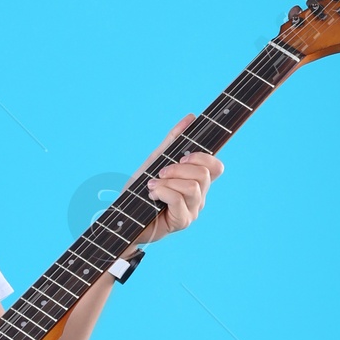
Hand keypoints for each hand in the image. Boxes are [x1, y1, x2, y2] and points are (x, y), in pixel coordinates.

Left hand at [134, 115, 222, 243]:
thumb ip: (172, 141)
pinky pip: (179, 200)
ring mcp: (192, 210)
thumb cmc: (140, 190)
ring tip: (152, 185)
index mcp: (196, 182)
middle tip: (160, 173)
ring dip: (168, 182)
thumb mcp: (155, 161)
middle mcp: (199, 197)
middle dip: (178, 168)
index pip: (216, 167)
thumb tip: (191, 118)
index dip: (204, 157)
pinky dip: (163, 192)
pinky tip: (151, 194)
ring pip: (193, 187)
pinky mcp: (182, 222)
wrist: (123, 215)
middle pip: (204, 174)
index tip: (183, 157)